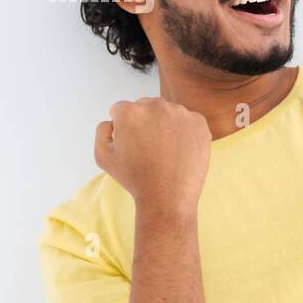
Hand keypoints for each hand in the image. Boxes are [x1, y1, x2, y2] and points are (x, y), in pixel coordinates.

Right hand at [94, 97, 211, 210]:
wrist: (168, 196)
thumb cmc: (134, 178)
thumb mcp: (102, 155)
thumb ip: (102, 129)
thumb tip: (114, 119)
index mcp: (129, 111)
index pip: (120, 109)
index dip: (122, 128)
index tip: (130, 144)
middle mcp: (155, 106)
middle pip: (145, 107)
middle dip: (144, 123)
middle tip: (148, 148)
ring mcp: (180, 113)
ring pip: (167, 113)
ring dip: (164, 125)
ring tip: (164, 151)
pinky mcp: (199, 122)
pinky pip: (187, 121)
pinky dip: (184, 132)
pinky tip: (179, 150)